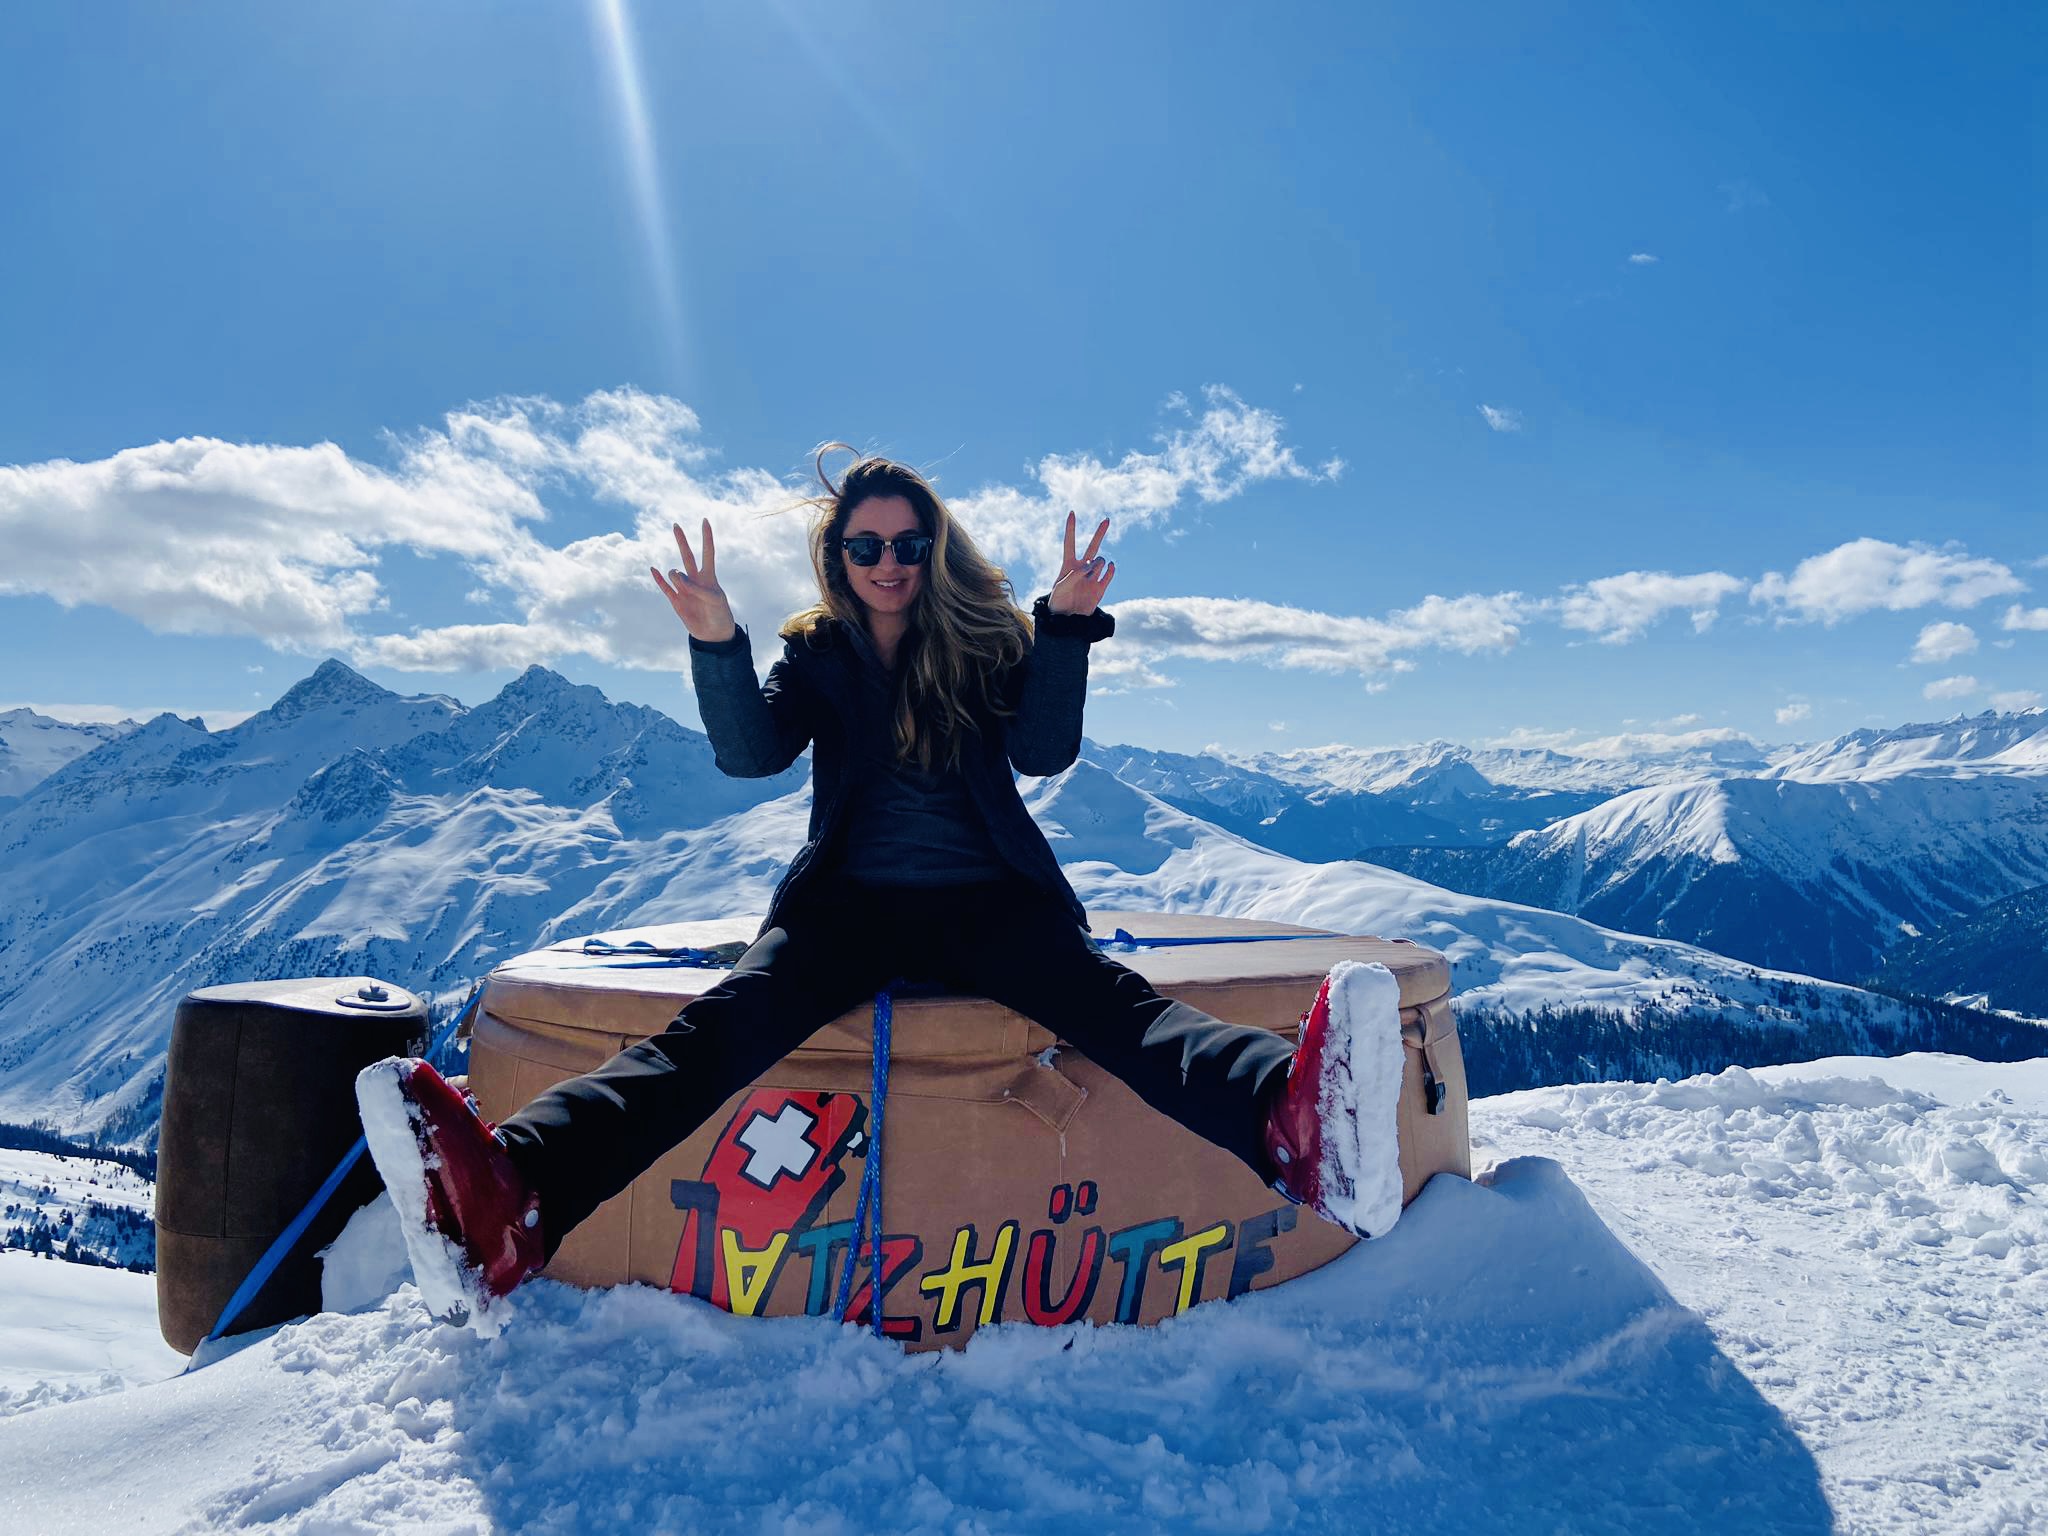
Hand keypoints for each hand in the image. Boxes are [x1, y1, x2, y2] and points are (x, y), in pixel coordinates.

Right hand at [650, 520, 737, 643]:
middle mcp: (695, 580)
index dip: (706, 537)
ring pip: (675, 573)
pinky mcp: (676, 601)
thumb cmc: (719, 615)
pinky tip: (653, 569)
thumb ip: (697, 587)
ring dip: (676, 576)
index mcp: (709, 577)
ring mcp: (685, 589)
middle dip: (681, 541)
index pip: (707, 552)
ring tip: (684, 587)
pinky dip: (658, 578)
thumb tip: (676, 576)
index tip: (705, 521)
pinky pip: (665, 587)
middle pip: (687, 556)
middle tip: (675, 525)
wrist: (714, 634)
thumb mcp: (714, 600)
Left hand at [1047, 511, 1113, 614]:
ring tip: (1089, 575)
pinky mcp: (1101, 588)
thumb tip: (1091, 566)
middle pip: (1092, 546)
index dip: (1071, 528)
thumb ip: (1073, 575)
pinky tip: (1109, 565)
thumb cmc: (1058, 603)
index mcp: (1068, 566)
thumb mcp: (1060, 588)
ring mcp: (1093, 577)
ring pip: (1099, 561)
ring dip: (1096, 564)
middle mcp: (1082, 569)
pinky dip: (1110, 569)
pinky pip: (1108, 574)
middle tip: (1107, 519)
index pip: (1070, 543)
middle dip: (1099, 533)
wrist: (1067, 621)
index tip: (1072, 512)